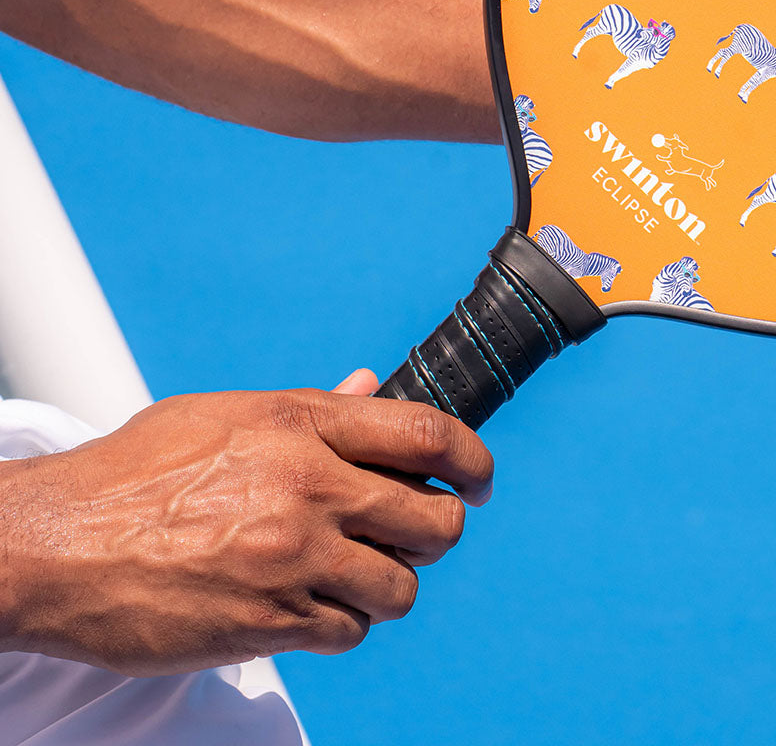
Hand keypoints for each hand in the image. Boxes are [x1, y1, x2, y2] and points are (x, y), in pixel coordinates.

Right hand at [0, 376, 491, 674]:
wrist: (52, 545)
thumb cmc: (136, 473)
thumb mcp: (227, 416)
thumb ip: (312, 409)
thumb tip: (371, 386)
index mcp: (301, 425)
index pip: (425, 432)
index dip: (473, 457)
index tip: (480, 478)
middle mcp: (308, 487)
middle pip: (434, 518)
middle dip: (441, 528)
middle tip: (419, 533)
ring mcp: (292, 559)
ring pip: (401, 585)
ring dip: (390, 584)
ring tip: (356, 575)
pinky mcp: (269, 623)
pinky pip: (351, 632)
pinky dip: (344, 625)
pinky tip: (310, 606)